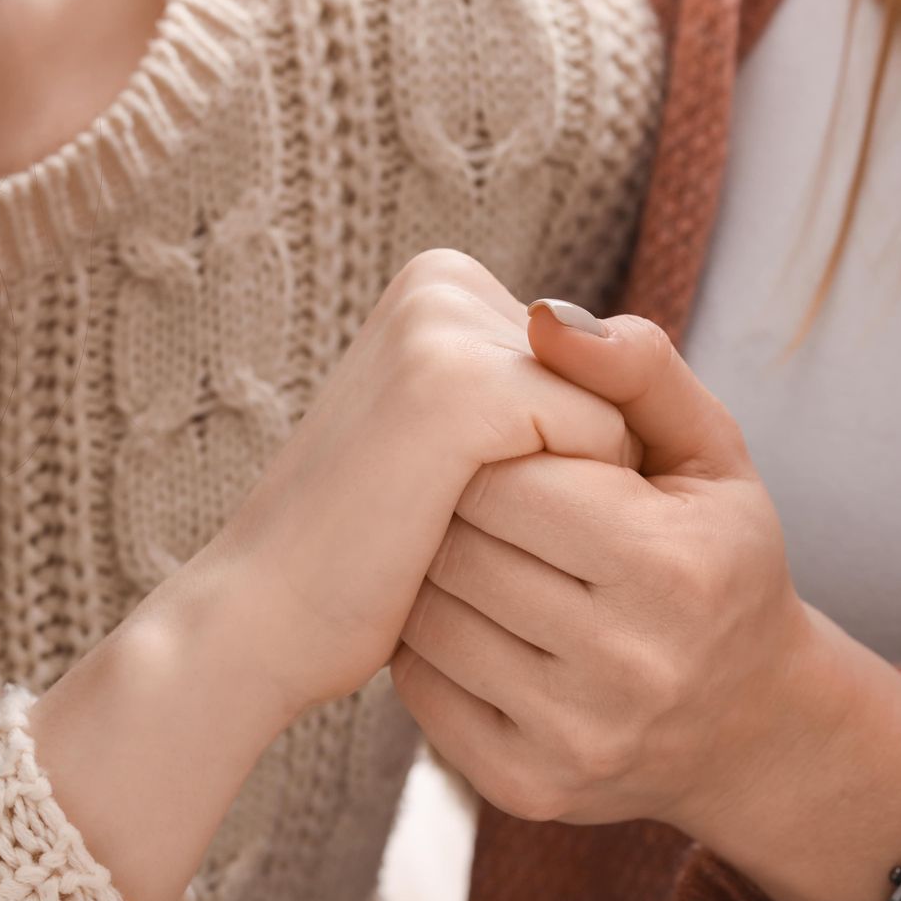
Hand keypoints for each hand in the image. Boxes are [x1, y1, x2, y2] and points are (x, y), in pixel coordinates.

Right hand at [31, 253, 633, 900]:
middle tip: (448, 513)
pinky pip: (605, 440)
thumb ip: (543, 399)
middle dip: (569, 470)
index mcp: (440, 282)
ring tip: (455, 524)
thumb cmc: (373, 551)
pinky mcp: (464, 385)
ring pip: (616, 414)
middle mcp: (442, 281)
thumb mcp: (467, 447)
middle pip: (612, 383)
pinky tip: (473, 538)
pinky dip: (566, 513)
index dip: (559, 453)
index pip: (594, 366)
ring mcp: (446, 327)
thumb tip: (638, 405)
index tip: (459, 485)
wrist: (262, 619)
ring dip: (570, 498)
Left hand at [392, 301, 900, 900]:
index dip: (496, 449)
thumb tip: (539, 313)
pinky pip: (422, 690)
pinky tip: (472, 623)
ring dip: (433, 575)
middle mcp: (630, 663)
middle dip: (457, 509)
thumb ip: (636, 367)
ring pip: (429, 618)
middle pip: (461, 548)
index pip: (510, 477)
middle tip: (476, 498)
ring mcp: (576, 736)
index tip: (510, 449)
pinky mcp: (529, 787)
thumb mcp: (710, 450)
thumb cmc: (721, 555)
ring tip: (474, 556)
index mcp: (673, 566)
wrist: (751, 722)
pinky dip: (428, 646)